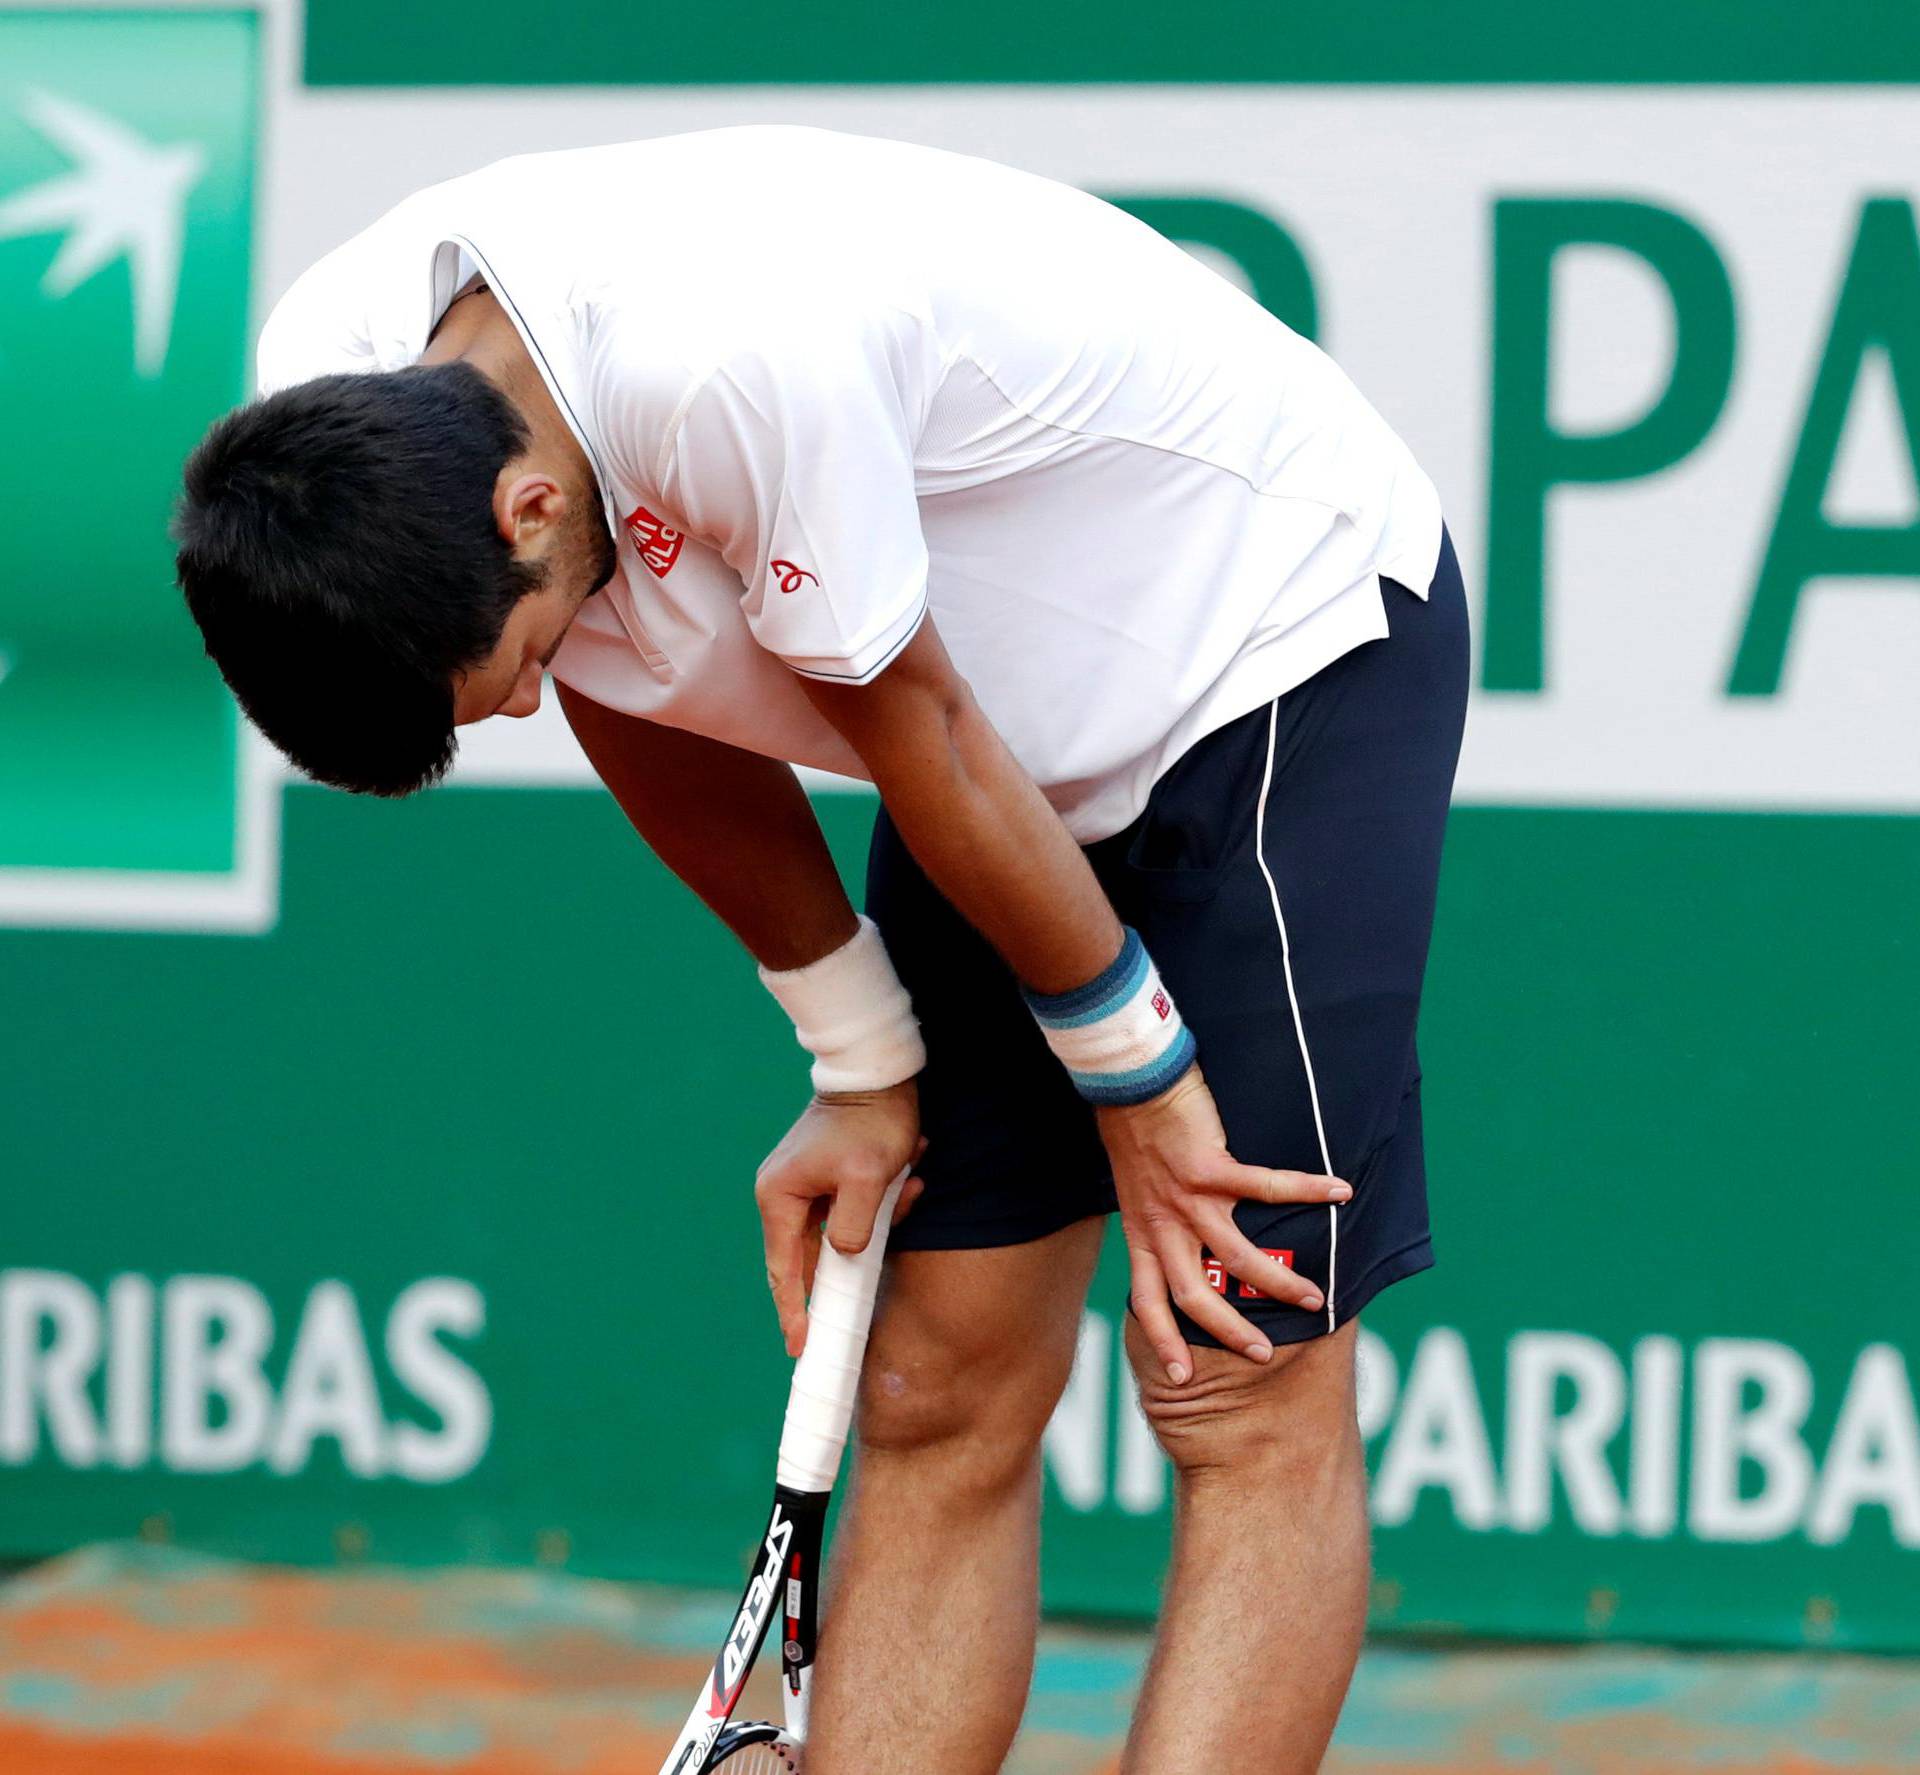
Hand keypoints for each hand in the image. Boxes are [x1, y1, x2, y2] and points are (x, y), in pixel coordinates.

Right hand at [755, 1078, 925, 1356]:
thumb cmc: (871, 1122)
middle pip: (807, 1256)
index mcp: (780, 1196)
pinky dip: (881, 1207)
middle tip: (851, 1316)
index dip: (793, 1310)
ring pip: (838, 1233)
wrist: (878, 1073)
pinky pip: (852, 1211)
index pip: (784, 1269)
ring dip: (875, 1225)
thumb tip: (846, 1256)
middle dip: (845, 1269)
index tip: (800, 1346)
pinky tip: (908, 1180)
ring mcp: (804, 1185)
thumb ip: (853, 1226)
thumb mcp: (866, 1178)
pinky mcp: (827, 1178)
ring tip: (904, 1185)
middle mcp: (783, 1193)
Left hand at [1097, 1067, 1349, 1382]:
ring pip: (1238, 1258)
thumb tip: (1179, 1238)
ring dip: (1278, 1282)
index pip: (1148, 1301)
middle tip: (1263, 1355)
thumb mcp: (1134, 1189)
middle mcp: (1163, 1225)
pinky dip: (1307, 1190)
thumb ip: (1155, 1217)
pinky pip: (1268, 1187)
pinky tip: (1340, 1191)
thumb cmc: (1134, 1130)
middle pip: (1196, 1297)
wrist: (1129, 1082)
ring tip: (1315, 1298)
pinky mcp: (1211, 1168)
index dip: (1163, 1341)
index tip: (1181, 1379)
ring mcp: (1187, 1199)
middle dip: (1231, 1332)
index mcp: (1142, 1233)